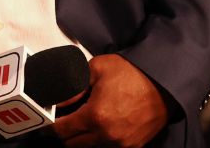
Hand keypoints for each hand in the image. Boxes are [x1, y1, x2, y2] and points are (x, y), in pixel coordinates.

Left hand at [52, 54, 168, 146]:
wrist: (164, 82)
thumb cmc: (133, 73)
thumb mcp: (96, 69)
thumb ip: (72, 86)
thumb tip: (56, 100)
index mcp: (96, 116)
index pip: (62, 130)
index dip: (50, 127)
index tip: (46, 123)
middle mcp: (107, 136)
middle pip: (72, 144)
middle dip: (64, 133)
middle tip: (62, 120)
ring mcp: (121, 144)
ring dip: (80, 138)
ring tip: (81, 121)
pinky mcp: (133, 146)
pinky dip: (98, 140)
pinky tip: (99, 125)